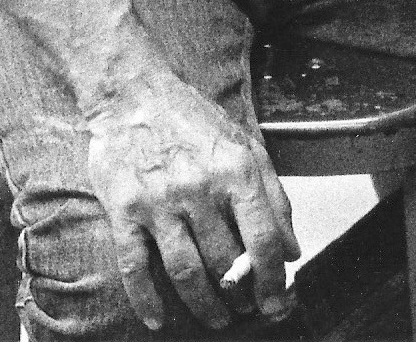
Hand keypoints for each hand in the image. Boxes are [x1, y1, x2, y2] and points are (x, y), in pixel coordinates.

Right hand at [84, 69, 299, 330]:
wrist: (134, 96)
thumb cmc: (196, 122)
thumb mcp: (247, 146)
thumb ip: (274, 196)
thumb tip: (292, 249)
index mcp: (236, 171)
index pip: (262, 238)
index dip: (273, 278)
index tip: (277, 302)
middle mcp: (199, 189)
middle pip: (224, 261)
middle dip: (241, 295)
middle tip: (247, 311)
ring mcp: (158, 203)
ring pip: (185, 271)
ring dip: (204, 305)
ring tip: (218, 319)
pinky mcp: (123, 211)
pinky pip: (135, 267)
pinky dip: (146, 300)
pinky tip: (158, 322)